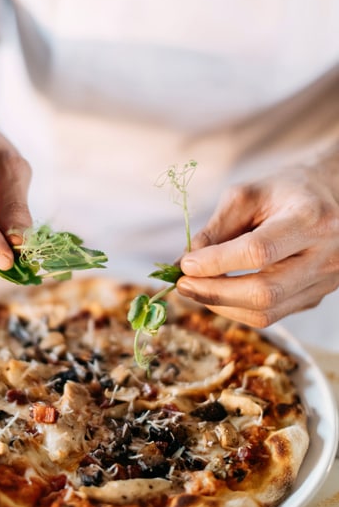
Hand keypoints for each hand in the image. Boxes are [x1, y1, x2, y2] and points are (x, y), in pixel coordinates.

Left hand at [176, 164, 338, 326]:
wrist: (331, 197)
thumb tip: (183, 264)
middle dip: (215, 293)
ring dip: (222, 306)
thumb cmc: (284, 191)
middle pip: (264, 292)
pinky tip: (219, 293)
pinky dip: (237, 308)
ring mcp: (324, 281)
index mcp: (311, 219)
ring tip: (196, 289)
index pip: (258, 252)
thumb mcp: (247, 195)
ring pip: (266, 312)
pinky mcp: (315, 297)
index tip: (185, 265)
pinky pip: (271, 315)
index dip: (216, 263)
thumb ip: (216, 229)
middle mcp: (325, 255)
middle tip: (183, 285)